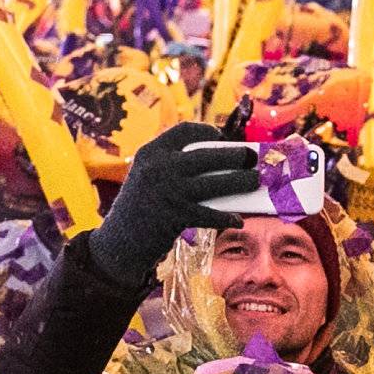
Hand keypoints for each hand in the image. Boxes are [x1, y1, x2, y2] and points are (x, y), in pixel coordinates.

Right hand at [87, 123, 257, 288]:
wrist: (118, 242)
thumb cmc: (141, 207)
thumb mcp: (148, 177)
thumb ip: (175, 166)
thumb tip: (223, 164)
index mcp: (150, 153)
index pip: (184, 131)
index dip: (206, 131)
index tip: (220, 136)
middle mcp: (160, 168)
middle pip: (209, 155)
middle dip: (236, 156)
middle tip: (252, 158)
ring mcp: (169, 192)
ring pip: (216, 183)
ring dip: (241, 182)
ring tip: (255, 181)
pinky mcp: (176, 216)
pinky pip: (211, 214)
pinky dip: (227, 217)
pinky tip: (237, 219)